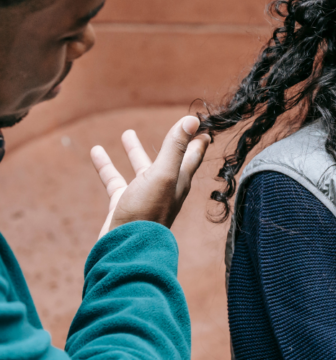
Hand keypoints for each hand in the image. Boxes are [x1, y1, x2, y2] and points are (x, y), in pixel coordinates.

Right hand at [91, 116, 210, 237]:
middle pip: (170, 158)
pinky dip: (106, 165)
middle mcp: (165, 186)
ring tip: (126, 132)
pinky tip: (96, 152)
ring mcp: (144, 195)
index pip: (194, 155)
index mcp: (179, 179)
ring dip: (135, 150)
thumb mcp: (164, 174)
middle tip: (175, 128)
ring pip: (140, 166)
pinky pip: (115, 180)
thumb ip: (176, 147)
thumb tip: (193, 119)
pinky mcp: (123, 204)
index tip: (205, 128)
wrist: (126, 249)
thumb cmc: (149, 212)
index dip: (199, 140)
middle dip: (173, 142)